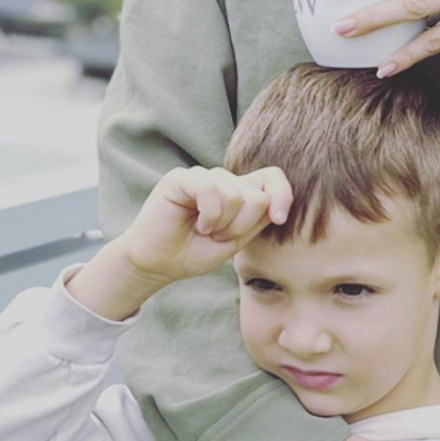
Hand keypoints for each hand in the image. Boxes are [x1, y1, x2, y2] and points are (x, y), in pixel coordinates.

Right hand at [67, 166, 291, 318]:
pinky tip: (196, 223)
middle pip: (256, 195)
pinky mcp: (182, 177)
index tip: (278, 218)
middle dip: (241, 226)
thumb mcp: (235, 241)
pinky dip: (209, 214)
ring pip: (236, 194)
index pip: (272, 178)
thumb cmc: (193, 253)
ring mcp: (202, 175)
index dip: (282, 194)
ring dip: (222, 224)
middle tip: (217, 236)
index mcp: (238, 192)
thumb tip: (274, 204)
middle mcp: (222, 179)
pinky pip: (210, 189)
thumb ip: (256, 220)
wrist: (156, 265)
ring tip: (203, 230)